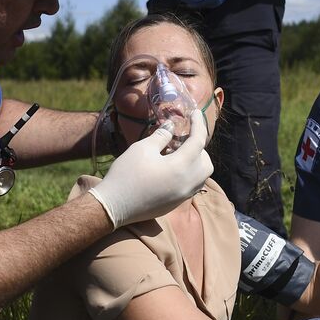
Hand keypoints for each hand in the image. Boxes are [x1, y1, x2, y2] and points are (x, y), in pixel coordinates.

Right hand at [89, 108, 212, 228]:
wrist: (113, 206)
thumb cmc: (126, 174)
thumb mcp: (142, 149)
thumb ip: (162, 136)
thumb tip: (172, 126)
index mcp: (181, 167)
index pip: (198, 141)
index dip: (199, 124)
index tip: (196, 113)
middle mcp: (188, 184)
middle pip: (206, 162)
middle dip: (199, 148)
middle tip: (183, 139)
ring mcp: (183, 196)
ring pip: (202, 177)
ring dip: (196, 162)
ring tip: (178, 154)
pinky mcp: (175, 204)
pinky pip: (191, 187)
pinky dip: (189, 175)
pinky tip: (171, 169)